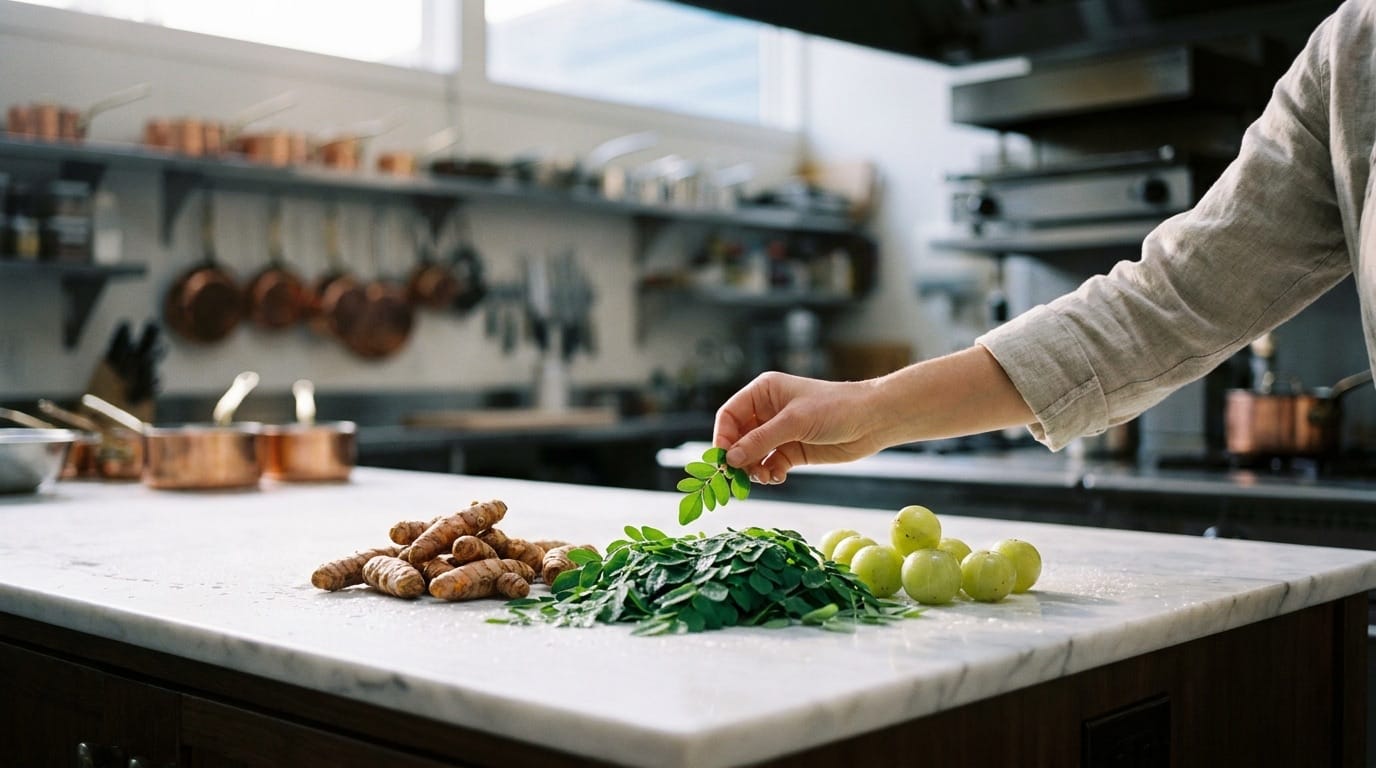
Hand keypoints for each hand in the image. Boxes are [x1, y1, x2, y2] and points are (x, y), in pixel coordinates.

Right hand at [713, 371, 886, 484]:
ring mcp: (780, 432)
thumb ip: (760, 440)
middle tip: (738, 477)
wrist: (872, 421)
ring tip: (763, 477)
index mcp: (764, 392)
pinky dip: (769, 473)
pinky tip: (778, 477)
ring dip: (753, 469)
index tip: (722, 459)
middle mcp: (768, 411)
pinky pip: (770, 465)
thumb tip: (730, 458)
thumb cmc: (835, 408)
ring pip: (753, 455)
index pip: (730, 415)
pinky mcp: (792, 450)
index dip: (723, 437)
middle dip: (738, 458)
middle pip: (738, 438)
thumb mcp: (794, 422)